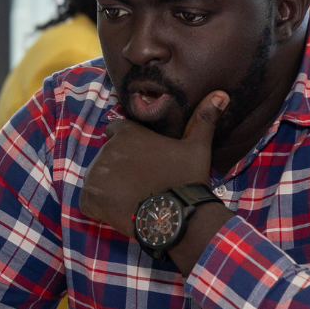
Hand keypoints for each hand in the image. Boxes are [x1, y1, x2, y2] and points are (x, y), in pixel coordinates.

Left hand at [80, 90, 228, 237]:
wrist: (176, 214)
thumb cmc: (187, 178)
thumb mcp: (198, 146)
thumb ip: (203, 119)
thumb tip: (221, 94)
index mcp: (128, 133)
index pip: (116, 131)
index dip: (127, 146)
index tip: (140, 161)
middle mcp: (107, 149)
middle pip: (107, 158)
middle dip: (118, 170)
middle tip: (141, 184)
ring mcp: (96, 173)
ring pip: (97, 179)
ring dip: (109, 189)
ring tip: (133, 199)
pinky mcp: (90, 197)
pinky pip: (88, 202)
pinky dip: (99, 208)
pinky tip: (119, 211)